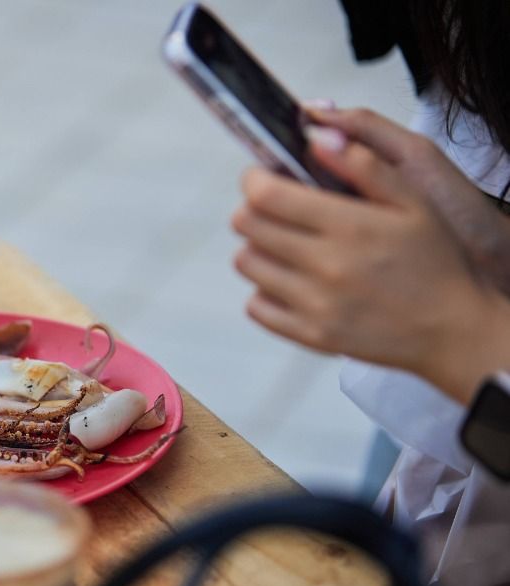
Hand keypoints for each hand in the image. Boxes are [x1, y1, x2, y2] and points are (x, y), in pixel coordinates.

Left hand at [233, 126, 509, 403]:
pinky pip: (255, 307)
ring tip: (285, 245)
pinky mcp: (310, 335)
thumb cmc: (434, 261)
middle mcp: (326, 265)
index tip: (261, 177)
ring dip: (257, 248)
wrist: (453, 330)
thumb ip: (363, 165)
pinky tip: (288, 281)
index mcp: (349, 225)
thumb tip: (316, 137)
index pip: (265, 195)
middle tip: (274, 210)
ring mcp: (315, 304)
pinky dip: (263, 291)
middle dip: (254, 209)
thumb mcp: (413, 201)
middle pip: (247, 226)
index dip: (255, 179)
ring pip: (246, 263)